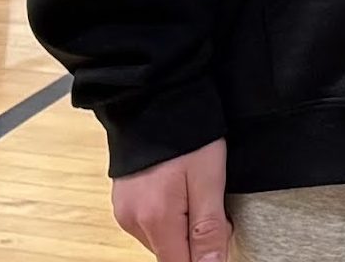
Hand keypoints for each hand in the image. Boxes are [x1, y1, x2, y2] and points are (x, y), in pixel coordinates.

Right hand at [111, 139, 228, 261]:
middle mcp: (134, 222)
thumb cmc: (188, 136)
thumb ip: (209, 229)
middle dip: (197, 241)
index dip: (205, 259)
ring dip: (184, 227)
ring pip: (162, 238)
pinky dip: (171, 215)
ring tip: (199, 191)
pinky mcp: (124, 201)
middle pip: (171, 253)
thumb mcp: (209, 180)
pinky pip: (151, 222)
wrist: (156, 99)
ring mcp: (125, 212)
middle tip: (216, 205)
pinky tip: (182, 189)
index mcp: (156, 221)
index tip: (220, 235)